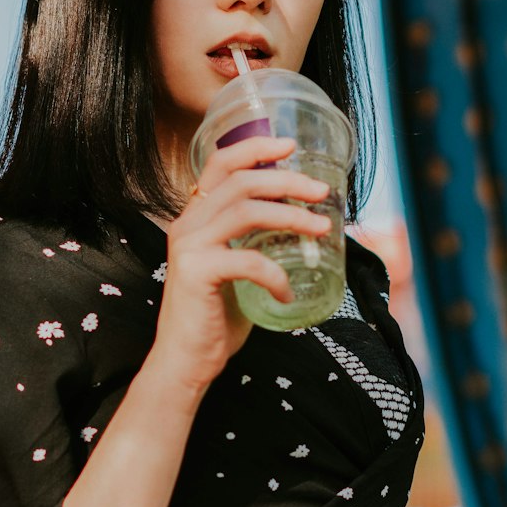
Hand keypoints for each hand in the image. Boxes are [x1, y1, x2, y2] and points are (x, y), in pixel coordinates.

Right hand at [151, 135, 330, 392]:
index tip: (290, 145)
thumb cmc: (215, 317)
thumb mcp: (236, 267)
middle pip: (240, 182)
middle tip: (321, 191)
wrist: (186, 360)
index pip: (220, 164)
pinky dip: (276, 274)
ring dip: (291, 216)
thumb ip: (255, 241)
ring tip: (321, 229)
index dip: (254, 147)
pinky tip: (287, 294)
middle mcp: (187, 224)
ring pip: (246, 211)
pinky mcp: (197, 273)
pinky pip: (248, 260)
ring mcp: (189, 247)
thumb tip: (304, 224)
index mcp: (195, 217)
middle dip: (286, 180)